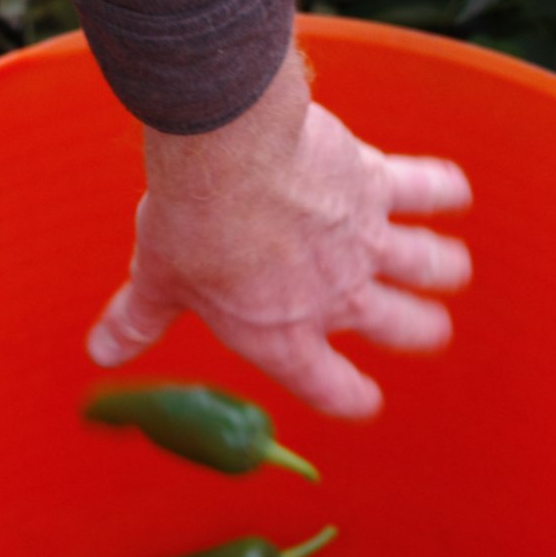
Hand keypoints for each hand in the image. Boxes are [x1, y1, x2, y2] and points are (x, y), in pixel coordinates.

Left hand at [88, 49, 473, 419]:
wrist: (227, 156)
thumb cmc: (190, 224)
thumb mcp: (157, 280)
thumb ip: (138, 321)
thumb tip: (101, 353)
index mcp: (282, 335)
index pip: (331, 387)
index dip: (352, 399)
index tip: (363, 401)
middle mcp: (336, 296)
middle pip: (402, 328)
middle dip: (421, 332)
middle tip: (427, 330)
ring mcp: (365, 241)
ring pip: (430, 266)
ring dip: (443, 271)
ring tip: (451, 272)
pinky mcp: (377, 183)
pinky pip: (428, 188)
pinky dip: (445, 190)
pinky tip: (454, 193)